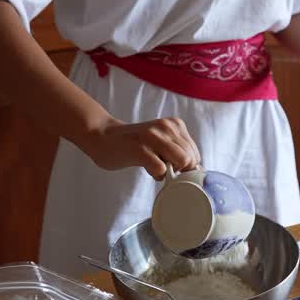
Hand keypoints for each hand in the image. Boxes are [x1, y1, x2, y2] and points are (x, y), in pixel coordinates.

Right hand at [80, 116, 200, 177]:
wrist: (103, 137)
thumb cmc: (135, 144)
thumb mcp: (161, 141)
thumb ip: (176, 151)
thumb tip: (195, 171)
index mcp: (174, 124)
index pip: (195, 153)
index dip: (186, 166)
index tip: (171, 167)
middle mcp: (166, 127)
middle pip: (191, 158)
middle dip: (179, 170)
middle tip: (160, 167)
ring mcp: (153, 136)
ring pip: (182, 161)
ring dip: (169, 172)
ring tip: (153, 165)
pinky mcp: (140, 149)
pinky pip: (161, 169)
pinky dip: (156, 174)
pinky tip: (146, 167)